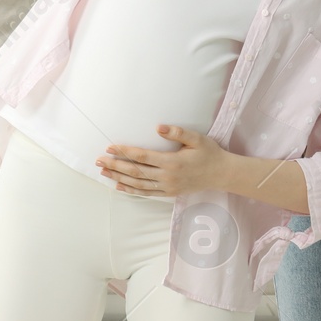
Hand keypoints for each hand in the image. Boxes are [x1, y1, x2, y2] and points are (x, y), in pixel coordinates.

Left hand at [95, 123, 224, 197]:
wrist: (221, 174)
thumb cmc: (209, 153)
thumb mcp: (197, 139)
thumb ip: (178, 132)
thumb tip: (159, 127)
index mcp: (172, 162)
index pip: (142, 157)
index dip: (124, 152)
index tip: (110, 147)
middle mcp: (167, 177)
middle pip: (135, 171)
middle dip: (115, 166)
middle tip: (99, 161)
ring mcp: (167, 187)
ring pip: (138, 184)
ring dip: (119, 178)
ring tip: (104, 172)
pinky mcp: (169, 193)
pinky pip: (146, 193)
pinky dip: (131, 190)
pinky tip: (119, 186)